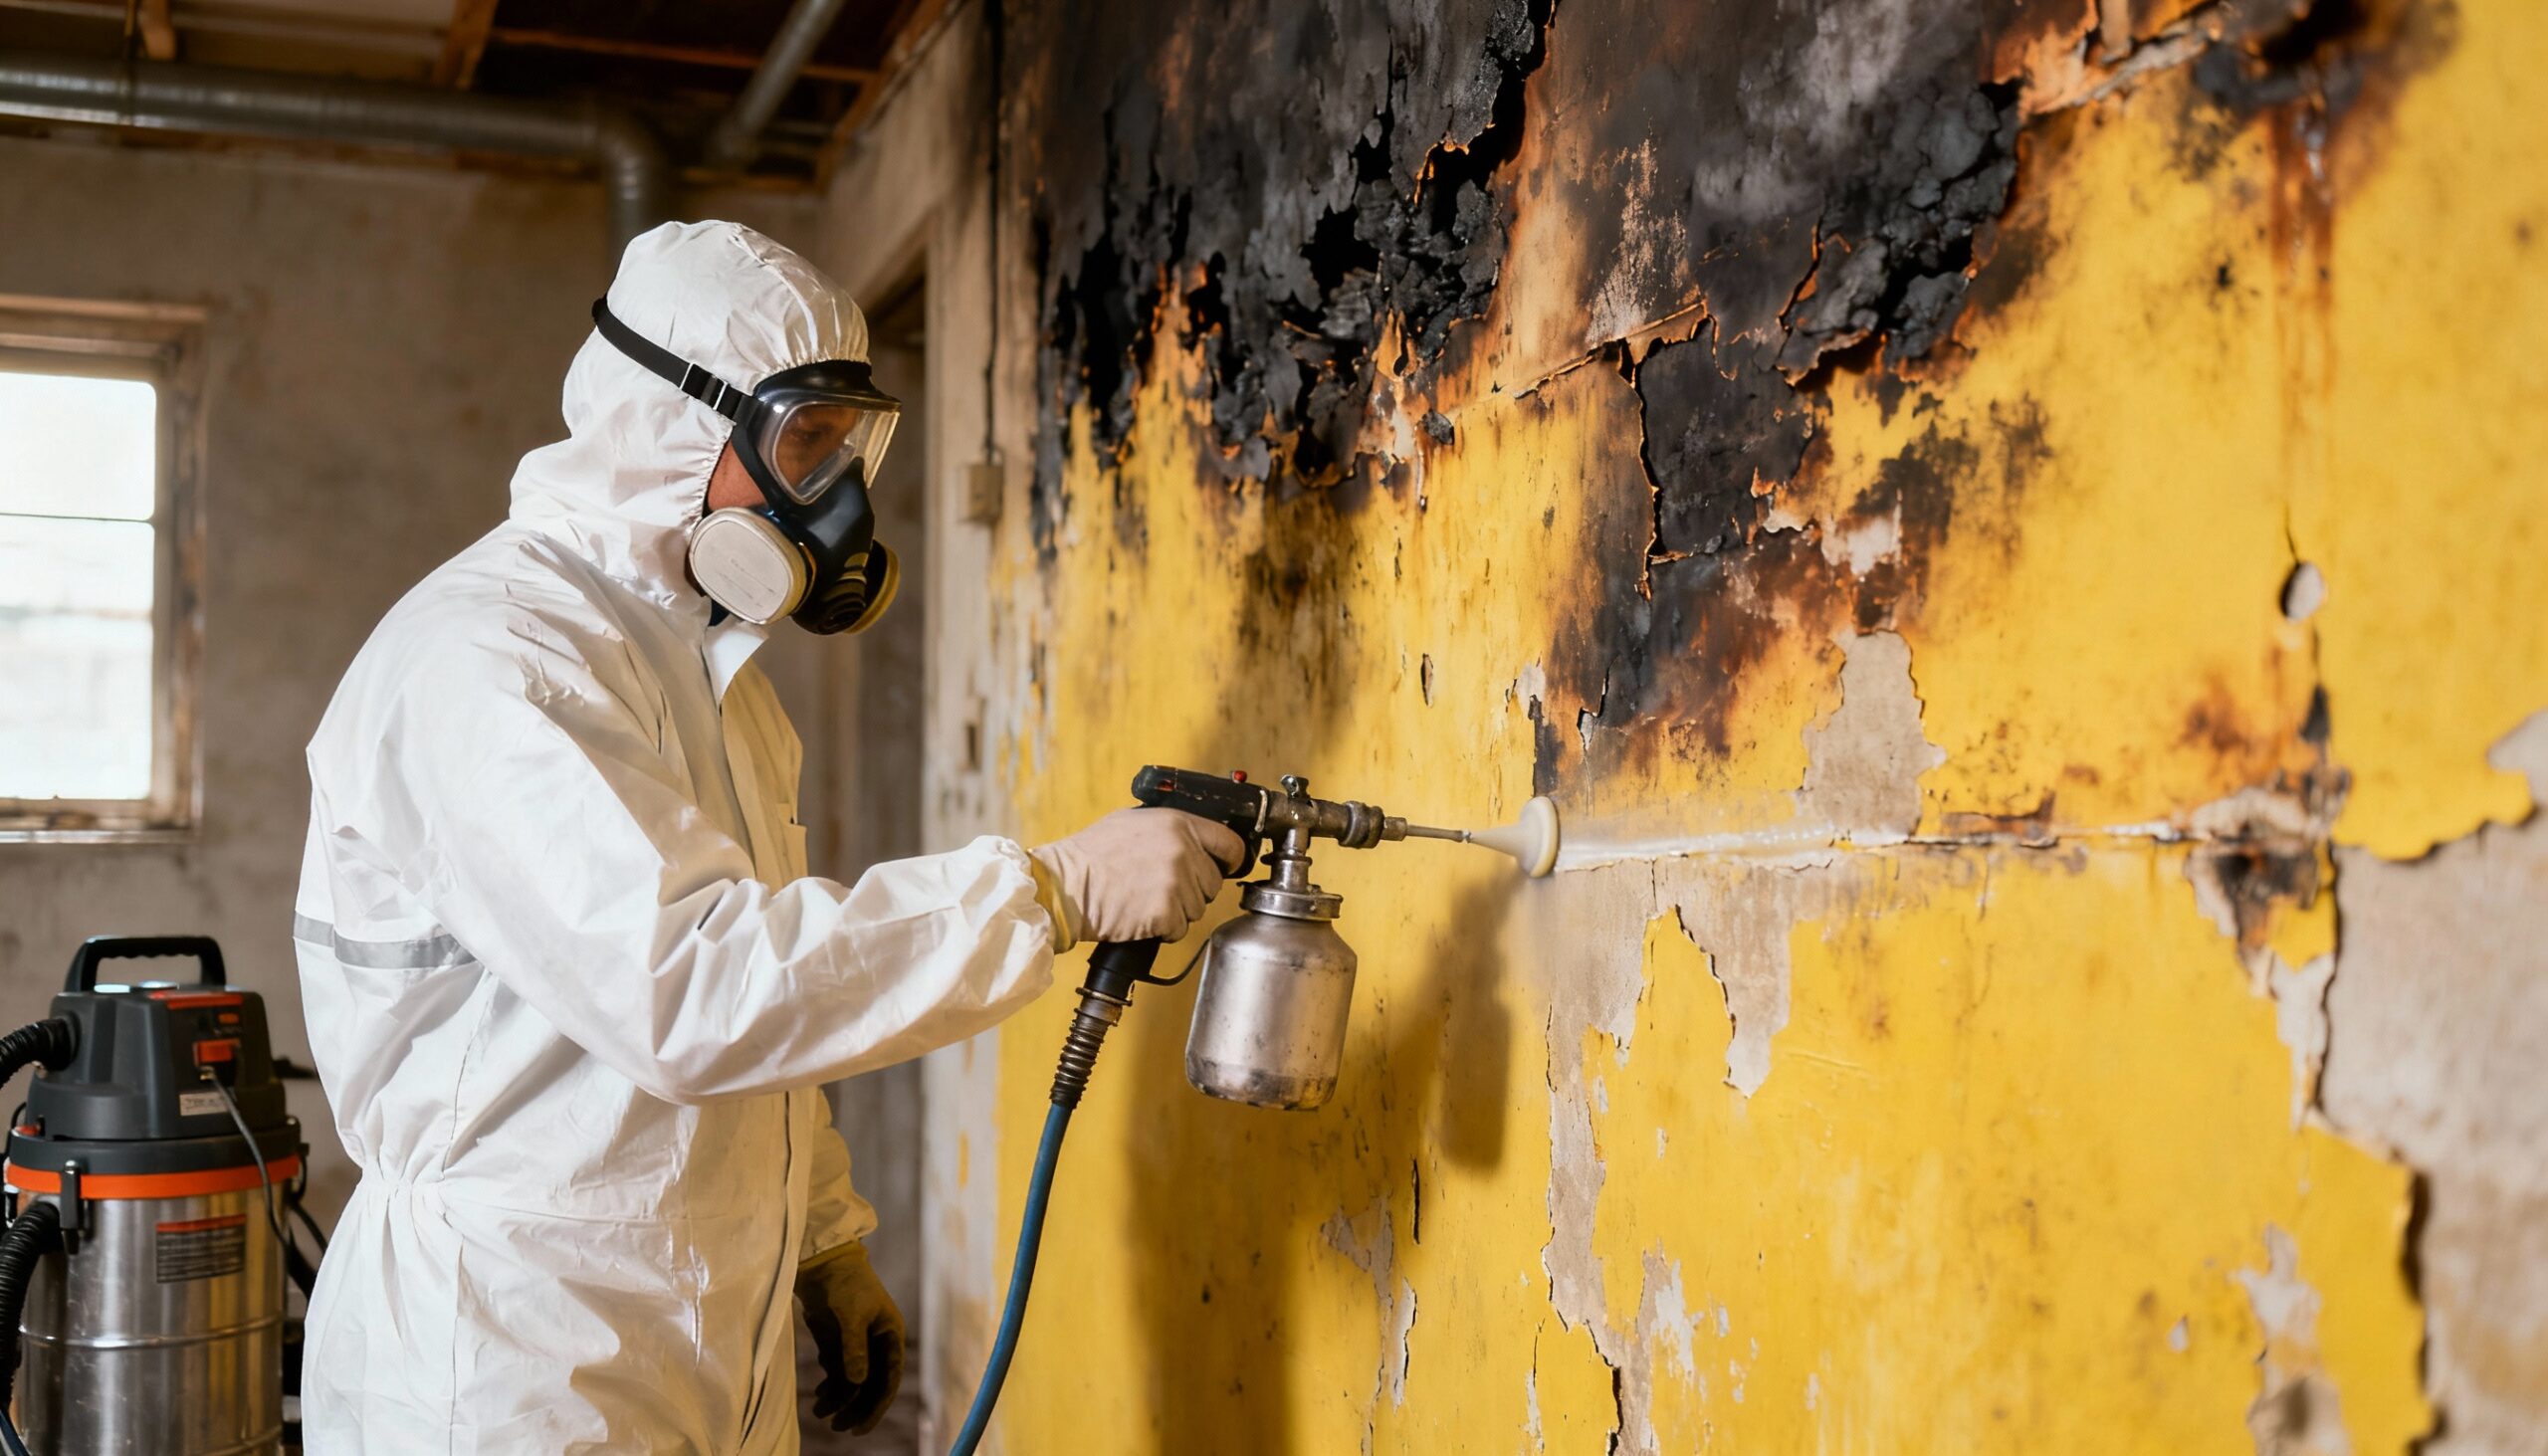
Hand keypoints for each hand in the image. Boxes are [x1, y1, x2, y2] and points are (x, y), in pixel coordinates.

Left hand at [798, 1241, 903, 1434]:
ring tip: (819, 1413)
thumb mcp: (852, 1315)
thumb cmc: (845, 1283)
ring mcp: (857, 1344)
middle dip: (855, 1408)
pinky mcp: (838, 1343)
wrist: (823, 1263)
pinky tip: (818, 1396)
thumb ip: (854, 1349)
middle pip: (870, 1386)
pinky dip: (829, 1387)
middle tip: (838, 1428)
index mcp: (891, 1335)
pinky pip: (837, 1373)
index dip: (876, 1406)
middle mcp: (877, 1343)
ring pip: (852, 1382)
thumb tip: (856, 1383)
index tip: (860, 1427)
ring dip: (838, 1399)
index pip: (888, 1379)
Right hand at [1030, 808, 1246, 943]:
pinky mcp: (1166, 912)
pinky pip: (1180, 928)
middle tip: (1161, 888)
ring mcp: (1176, 883)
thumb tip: (1195, 837)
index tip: (1227, 867)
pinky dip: (1164, 929)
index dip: (1231, 859)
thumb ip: (1169, 827)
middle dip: (1194, 889)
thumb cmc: (1091, 855)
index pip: (1229, 843)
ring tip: (1144, 899)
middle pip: (1213, 881)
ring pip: (1198, 907)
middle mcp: (1182, 850)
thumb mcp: (1133, 821)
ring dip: (1177, 910)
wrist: (1066, 886)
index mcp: (1178, 823)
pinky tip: (1140, 915)